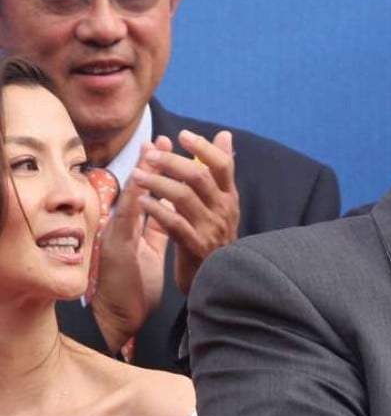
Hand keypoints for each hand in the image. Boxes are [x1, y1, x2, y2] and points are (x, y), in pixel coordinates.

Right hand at [91, 142, 169, 352]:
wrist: (118, 319)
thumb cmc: (133, 288)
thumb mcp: (149, 254)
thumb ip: (157, 231)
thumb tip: (170, 211)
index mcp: (135, 230)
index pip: (151, 195)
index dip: (160, 172)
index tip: (170, 148)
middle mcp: (124, 228)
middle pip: (139, 190)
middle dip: (153, 164)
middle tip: (164, 140)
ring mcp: (117, 236)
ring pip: (131, 199)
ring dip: (142, 174)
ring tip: (153, 151)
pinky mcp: (115, 248)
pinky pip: (125, 221)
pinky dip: (134, 201)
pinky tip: (142, 184)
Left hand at [131, 130, 239, 295]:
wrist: (215, 280)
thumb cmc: (212, 236)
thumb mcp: (219, 202)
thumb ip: (217, 171)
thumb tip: (224, 135)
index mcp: (228, 198)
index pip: (223, 165)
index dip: (203, 147)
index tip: (182, 135)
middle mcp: (223, 211)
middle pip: (200, 176)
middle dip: (172, 162)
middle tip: (151, 154)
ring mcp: (211, 229)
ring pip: (184, 197)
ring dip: (158, 182)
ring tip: (137, 175)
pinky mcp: (196, 247)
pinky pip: (174, 224)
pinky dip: (157, 210)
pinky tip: (143, 201)